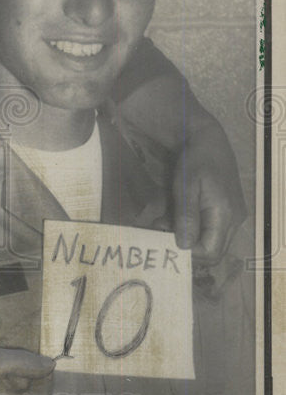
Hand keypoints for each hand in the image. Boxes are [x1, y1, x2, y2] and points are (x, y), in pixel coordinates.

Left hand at [167, 122, 246, 264]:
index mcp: (225, 215)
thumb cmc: (195, 160)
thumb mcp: (186, 187)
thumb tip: (184, 246)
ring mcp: (232, 217)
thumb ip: (186, 216)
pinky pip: (209, 230)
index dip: (189, 254)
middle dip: (185, 247)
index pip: (211, 252)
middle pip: (213, 251)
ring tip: (162, 223)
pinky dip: (190, 228)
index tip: (165, 243)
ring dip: (185, 237)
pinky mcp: (226, 212)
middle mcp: (234, 220)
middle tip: (161, 234)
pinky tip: (172, 217)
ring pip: (209, 241)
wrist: (207, 140)